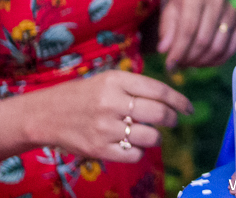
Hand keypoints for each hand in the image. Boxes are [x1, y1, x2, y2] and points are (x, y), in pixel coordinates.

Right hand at [26, 70, 192, 162]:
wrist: (46, 114)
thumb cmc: (85, 95)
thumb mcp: (109, 80)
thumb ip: (137, 86)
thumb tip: (171, 99)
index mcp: (117, 80)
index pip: (159, 91)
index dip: (180, 101)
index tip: (188, 108)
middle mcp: (112, 102)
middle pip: (159, 114)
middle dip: (172, 119)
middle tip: (172, 121)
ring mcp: (105, 127)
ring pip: (150, 136)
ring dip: (157, 137)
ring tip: (152, 135)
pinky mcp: (99, 149)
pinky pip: (135, 155)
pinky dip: (140, 151)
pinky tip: (134, 145)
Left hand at [158, 0, 235, 69]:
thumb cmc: (180, 7)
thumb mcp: (168, 14)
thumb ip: (166, 31)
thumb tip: (164, 50)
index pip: (188, 29)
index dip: (178, 50)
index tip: (169, 65)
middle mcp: (217, 0)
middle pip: (204, 40)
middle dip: (190, 58)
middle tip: (180, 65)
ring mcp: (231, 10)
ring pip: (218, 47)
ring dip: (202, 61)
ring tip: (191, 63)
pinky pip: (231, 48)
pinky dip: (217, 61)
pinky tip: (205, 62)